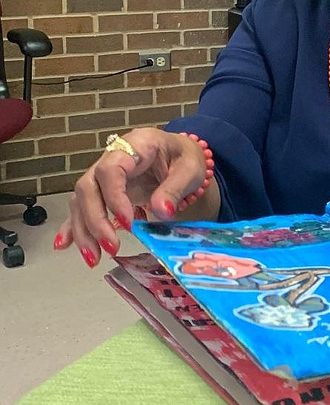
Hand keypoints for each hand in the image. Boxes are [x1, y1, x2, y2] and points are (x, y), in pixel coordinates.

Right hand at [53, 128, 216, 267]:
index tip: (128, 222)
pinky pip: (81, 207)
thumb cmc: (184, 158)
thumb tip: (160, 212)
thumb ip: (175, 188)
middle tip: (111, 247)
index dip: (114, 197)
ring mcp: (103, 175)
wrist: (180, 154)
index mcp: (135, 145)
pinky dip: (72, 227)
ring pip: (80, 200)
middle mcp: (112, 158)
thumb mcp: (190, 169)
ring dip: (84, 231)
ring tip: (93, 258)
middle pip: (88, 187)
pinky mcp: (101, 191)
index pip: (110, 169)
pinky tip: (64, 245)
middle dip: (95, 221)